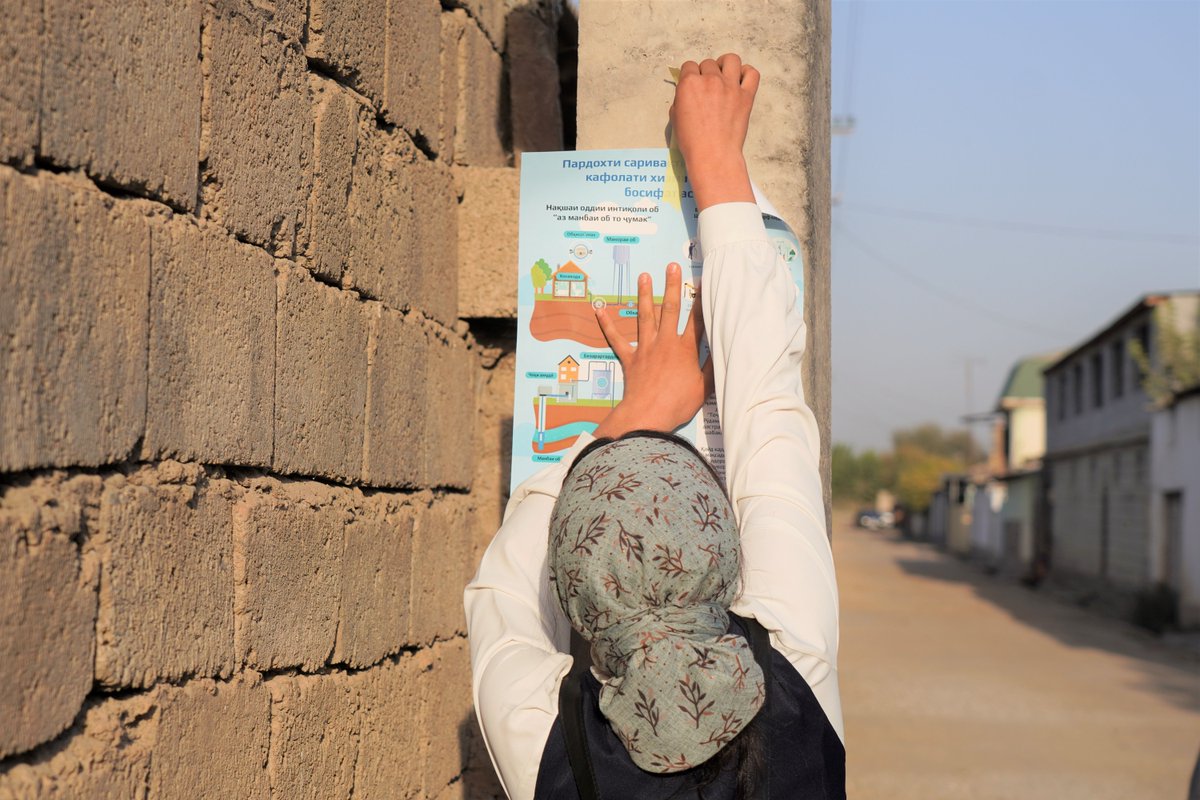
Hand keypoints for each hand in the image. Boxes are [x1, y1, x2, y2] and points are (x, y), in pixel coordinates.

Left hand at [592, 263, 712, 437]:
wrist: (648, 415)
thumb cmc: (678, 404)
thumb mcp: (704, 387)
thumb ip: (712, 366)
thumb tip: (722, 348)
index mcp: (685, 349)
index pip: (697, 319)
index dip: (702, 300)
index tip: (705, 282)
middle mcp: (665, 342)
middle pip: (669, 309)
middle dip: (672, 286)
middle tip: (671, 266)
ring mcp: (646, 349)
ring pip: (644, 317)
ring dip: (644, 295)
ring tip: (643, 276)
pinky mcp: (630, 359)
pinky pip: (617, 339)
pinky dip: (608, 325)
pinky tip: (600, 310)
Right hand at [669, 53, 758, 209]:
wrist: (713, 155)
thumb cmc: (691, 142)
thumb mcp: (675, 118)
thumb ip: (681, 100)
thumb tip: (687, 94)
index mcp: (689, 83)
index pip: (689, 66)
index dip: (690, 75)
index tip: (693, 84)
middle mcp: (710, 80)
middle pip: (708, 63)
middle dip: (706, 73)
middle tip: (708, 88)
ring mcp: (730, 86)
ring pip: (731, 59)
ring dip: (726, 65)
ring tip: (724, 76)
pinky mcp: (746, 96)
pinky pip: (752, 74)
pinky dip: (747, 74)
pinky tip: (741, 82)